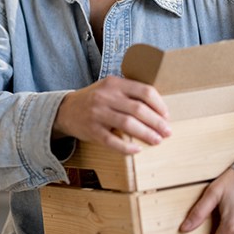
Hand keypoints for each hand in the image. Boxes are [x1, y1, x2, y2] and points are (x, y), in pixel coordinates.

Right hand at [52, 76, 170, 153]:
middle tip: (167, 132)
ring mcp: (97, 113)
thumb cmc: (94, 100)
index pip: (144, 91)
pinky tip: (137, 150)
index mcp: (114, 83)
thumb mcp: (109, 88)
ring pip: (128, 124)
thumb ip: (129, 92)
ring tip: (157, 140)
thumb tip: (159, 109)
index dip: (159, 105)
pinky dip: (127, 147)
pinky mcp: (92, 130)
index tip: (166, 116)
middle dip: (157, 122)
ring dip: (146, 134)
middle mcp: (105, 96)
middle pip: (138, 109)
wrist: (65, 110)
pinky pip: (112, 141)